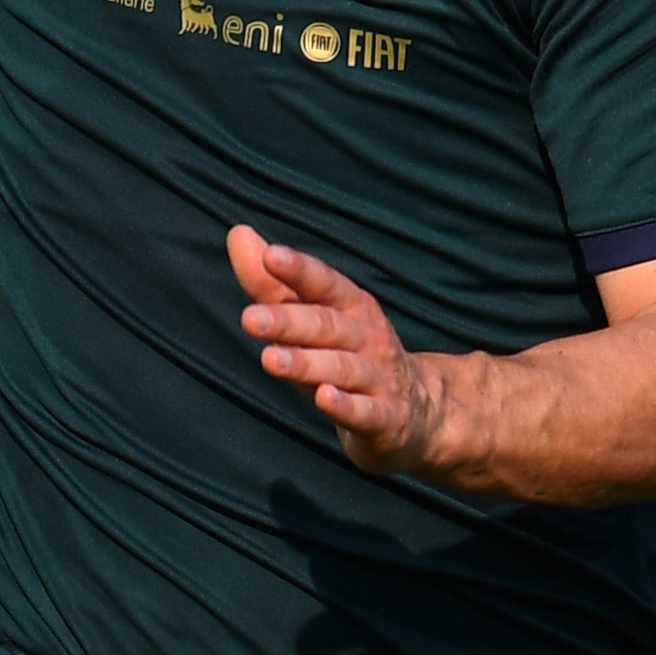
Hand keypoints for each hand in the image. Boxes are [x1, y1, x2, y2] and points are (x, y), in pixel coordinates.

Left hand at [231, 225, 454, 477]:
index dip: (300, 270)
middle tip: (250, 319)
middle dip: (290, 321)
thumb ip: (273, 285)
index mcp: (353, 308)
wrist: (417, 415)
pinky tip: (326, 399)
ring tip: (271, 358)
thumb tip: (238, 234)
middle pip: (329, 326)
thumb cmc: (350, 360)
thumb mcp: (313, 322)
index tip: (271, 256)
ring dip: (308, 363)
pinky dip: (347, 406)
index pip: (326, 284)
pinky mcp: (387, 421)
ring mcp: (381, 380)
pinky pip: (367, 412)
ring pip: (344, 368)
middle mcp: (370, 338)